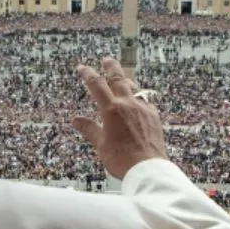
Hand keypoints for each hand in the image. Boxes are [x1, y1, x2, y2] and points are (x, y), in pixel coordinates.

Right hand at [72, 57, 166, 179]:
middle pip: (118, 78)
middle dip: (110, 67)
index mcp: (112, 110)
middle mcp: (128, 104)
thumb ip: (89, 129)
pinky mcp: (153, 116)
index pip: (97, 85)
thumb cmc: (122, 159)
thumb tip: (76, 119)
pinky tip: (137, 100)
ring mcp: (143, 108)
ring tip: (121, 77)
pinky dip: (138, 96)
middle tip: (106, 59)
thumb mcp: (100, 144)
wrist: (147, 168)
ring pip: (134, 87)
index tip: (82, 67)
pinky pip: (145, 100)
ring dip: (126, 79)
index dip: (88, 74)